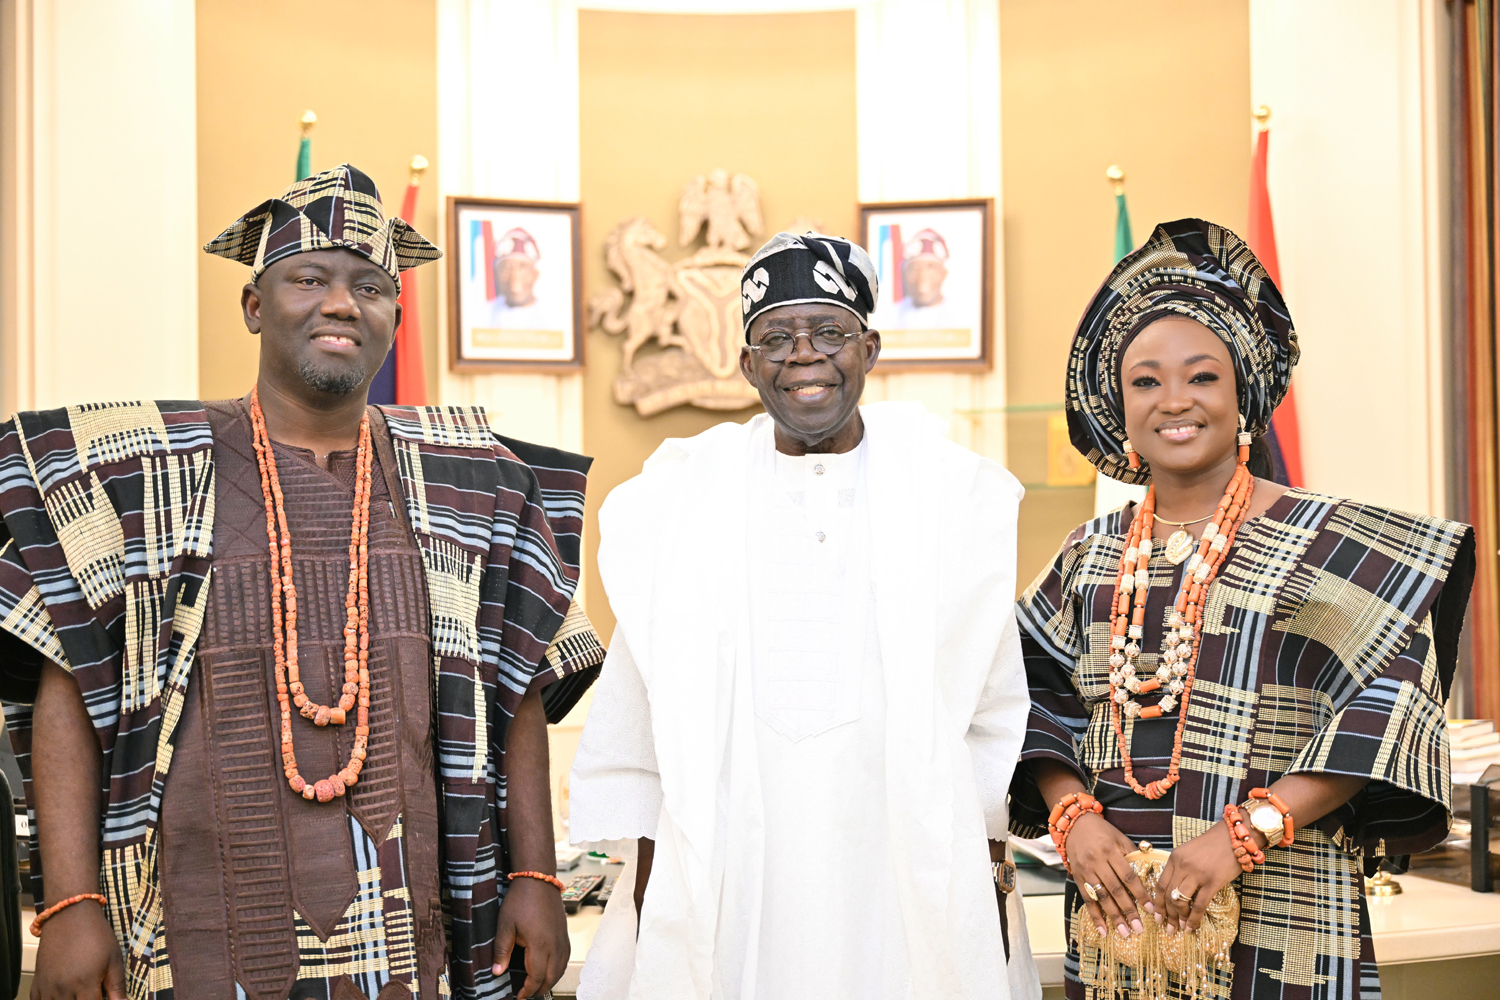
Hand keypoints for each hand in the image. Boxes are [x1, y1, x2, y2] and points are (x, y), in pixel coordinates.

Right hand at [32, 900, 124, 999]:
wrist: (69, 916)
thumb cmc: (96, 935)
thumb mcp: (113, 958)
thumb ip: (117, 985)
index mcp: (85, 984)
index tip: (102, 997)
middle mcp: (63, 990)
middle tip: (90, 994)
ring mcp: (47, 987)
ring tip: (78, 994)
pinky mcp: (37, 983)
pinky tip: (61, 996)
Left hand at [492, 876, 569, 997]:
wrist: (538, 879)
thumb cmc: (521, 900)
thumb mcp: (505, 925)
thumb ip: (501, 950)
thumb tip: (497, 972)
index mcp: (540, 945)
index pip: (536, 977)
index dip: (528, 990)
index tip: (519, 996)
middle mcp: (555, 945)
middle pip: (551, 977)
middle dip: (539, 990)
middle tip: (527, 995)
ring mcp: (562, 939)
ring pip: (561, 969)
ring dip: (550, 981)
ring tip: (537, 986)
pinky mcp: (564, 934)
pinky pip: (565, 959)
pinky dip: (558, 970)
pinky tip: (549, 970)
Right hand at [1064, 812, 1154, 941]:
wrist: (1075, 824)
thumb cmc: (1102, 831)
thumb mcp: (1119, 838)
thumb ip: (1133, 855)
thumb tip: (1150, 873)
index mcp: (1110, 851)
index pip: (1128, 876)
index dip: (1140, 893)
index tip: (1150, 908)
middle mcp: (1097, 862)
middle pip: (1115, 890)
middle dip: (1128, 910)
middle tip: (1139, 928)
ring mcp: (1085, 871)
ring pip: (1101, 897)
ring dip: (1113, 916)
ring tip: (1124, 932)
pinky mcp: (1077, 878)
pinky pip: (1087, 900)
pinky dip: (1095, 916)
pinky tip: (1103, 930)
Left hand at [1154, 821, 1245, 932]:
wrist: (1234, 837)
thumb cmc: (1213, 845)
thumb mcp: (1189, 852)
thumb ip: (1180, 868)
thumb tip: (1175, 891)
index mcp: (1174, 858)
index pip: (1160, 884)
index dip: (1157, 902)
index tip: (1156, 915)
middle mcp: (1182, 866)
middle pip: (1168, 894)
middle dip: (1166, 914)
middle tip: (1167, 928)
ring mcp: (1197, 874)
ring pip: (1180, 901)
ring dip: (1178, 918)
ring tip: (1179, 928)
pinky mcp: (1212, 882)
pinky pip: (1199, 905)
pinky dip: (1193, 918)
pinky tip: (1191, 927)